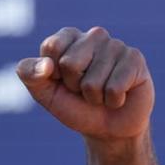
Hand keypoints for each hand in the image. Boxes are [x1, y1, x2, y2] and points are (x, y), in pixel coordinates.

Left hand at [17, 26, 153, 142]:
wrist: (107, 128)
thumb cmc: (74, 106)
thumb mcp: (44, 93)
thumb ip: (30, 74)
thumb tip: (46, 65)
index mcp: (68, 37)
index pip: (51, 47)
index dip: (52, 74)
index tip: (61, 80)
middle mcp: (93, 36)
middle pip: (69, 63)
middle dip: (73, 85)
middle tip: (83, 90)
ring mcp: (116, 45)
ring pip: (92, 80)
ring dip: (94, 96)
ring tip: (101, 93)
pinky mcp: (135, 59)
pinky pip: (115, 87)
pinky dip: (113, 100)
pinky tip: (118, 96)